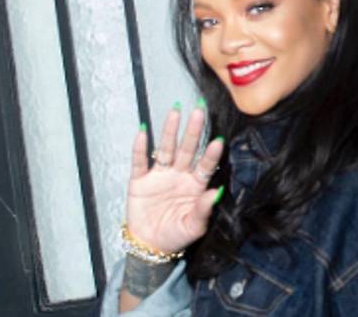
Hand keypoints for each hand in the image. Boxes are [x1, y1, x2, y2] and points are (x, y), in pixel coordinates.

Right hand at [125, 101, 223, 252]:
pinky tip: (143, 131)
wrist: (150, 246)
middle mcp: (179, 175)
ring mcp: (160, 175)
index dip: (211, 154)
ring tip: (175, 111)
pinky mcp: (140, 180)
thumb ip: (204, 209)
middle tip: (199, 111)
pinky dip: (140, 147)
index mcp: (195, 185)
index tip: (218, 141)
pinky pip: (139, 161)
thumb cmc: (176, 235)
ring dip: (170, 130)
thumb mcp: (193, 226)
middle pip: (187, 149)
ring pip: (166, 148)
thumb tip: (217, 192)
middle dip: (193, 130)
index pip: (205, 165)